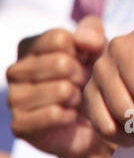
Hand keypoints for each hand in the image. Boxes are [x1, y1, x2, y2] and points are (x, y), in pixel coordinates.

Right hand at [7, 17, 108, 157]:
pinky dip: (69, 115)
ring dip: (77, 96)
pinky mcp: (19, 125)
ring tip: (75, 98)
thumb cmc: (87, 75)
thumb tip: (82, 40)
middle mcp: (15, 70)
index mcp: (28, 47)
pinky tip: (68, 115)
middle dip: (82, 74)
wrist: (87, 119)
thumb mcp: (95, 47)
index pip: (60, 39)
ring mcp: (13, 98)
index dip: (82, 51)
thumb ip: (91, 33)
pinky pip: (54, 114)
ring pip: (61, 89)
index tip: (84, 61)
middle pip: (61, 63)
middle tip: (82, 84)